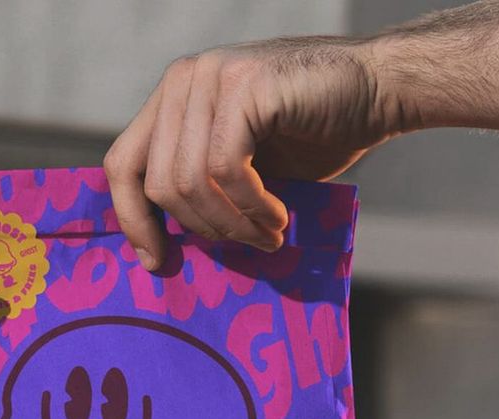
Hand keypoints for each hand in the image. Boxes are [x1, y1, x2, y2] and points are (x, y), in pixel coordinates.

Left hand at [104, 36, 394, 267]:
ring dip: (230, 224)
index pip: (122, 165)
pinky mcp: (242, 85)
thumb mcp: (234, 169)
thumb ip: (193, 190)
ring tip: (266, 236)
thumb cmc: (306, 137)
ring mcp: (210, 77)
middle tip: (243, 246)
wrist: (375, 92)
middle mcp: (182, 81)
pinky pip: (226, 170)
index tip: (156, 261)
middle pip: (158, 183)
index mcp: (171, 101)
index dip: (132, 220)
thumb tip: (154, 251)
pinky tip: (277, 217)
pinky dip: (251, 207)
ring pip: (189, 181)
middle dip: (200, 229)